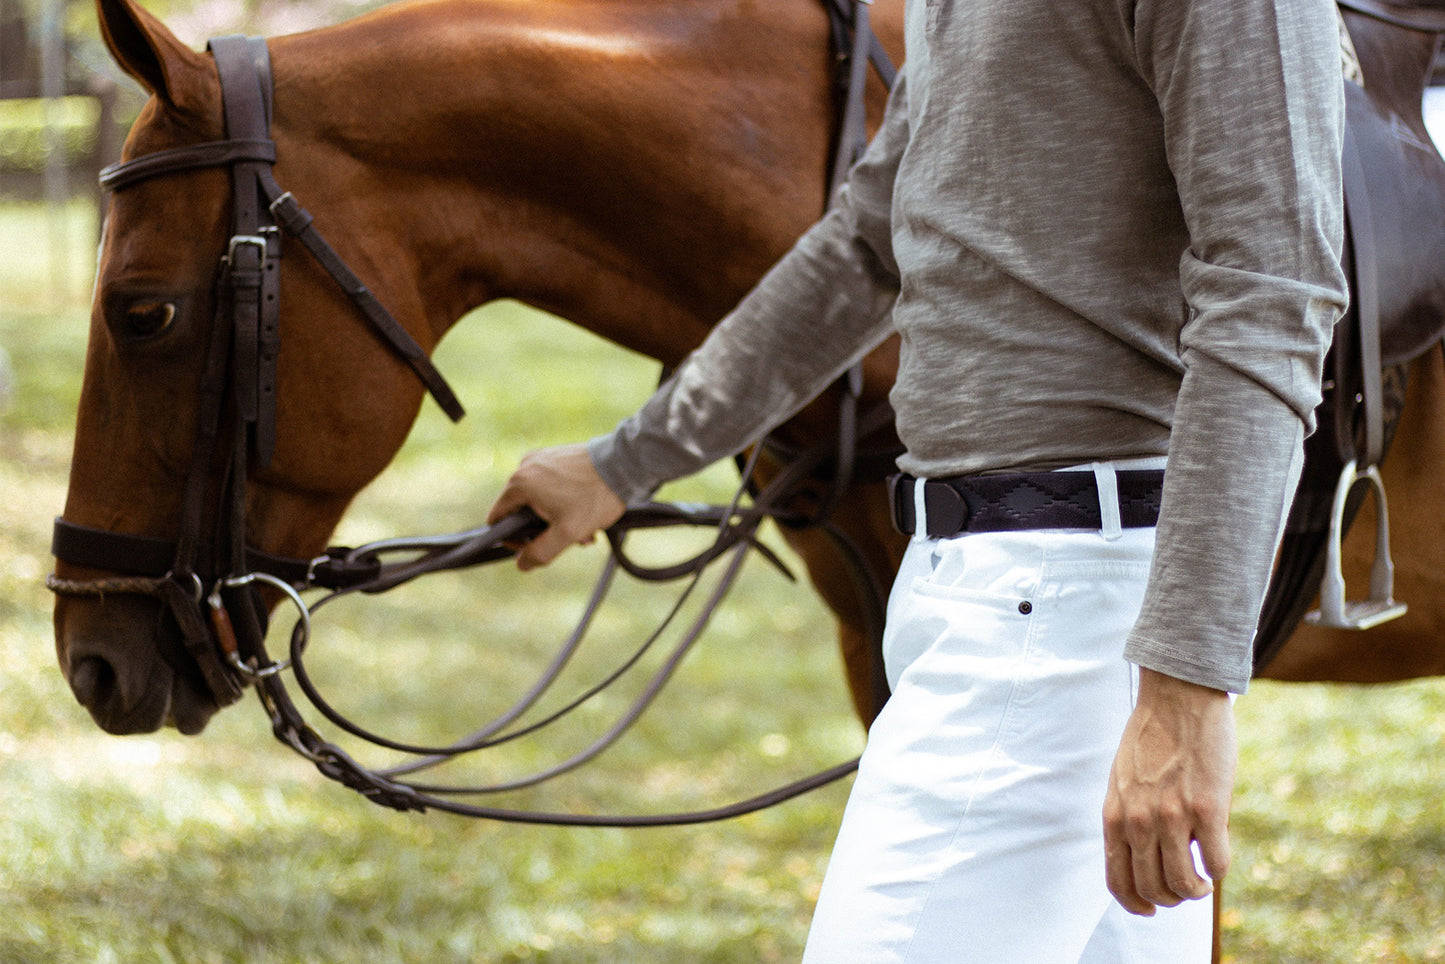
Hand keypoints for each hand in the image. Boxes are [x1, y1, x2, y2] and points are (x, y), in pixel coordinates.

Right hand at [487, 443, 625, 570]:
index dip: (513, 539)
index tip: (536, 545)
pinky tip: (585, 510)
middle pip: (520, 509)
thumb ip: (540, 552)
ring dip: (557, 517)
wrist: (624, 465)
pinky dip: (563, 500)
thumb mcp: (567, 533)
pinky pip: (550, 484)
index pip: (498, 518)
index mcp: (519, 484)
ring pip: (538, 498)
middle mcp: (525, 466)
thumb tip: (521, 563)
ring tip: (585, 527)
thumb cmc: (595, 497)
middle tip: (572, 538)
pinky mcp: (556, 456)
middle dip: (543, 529)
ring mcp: (541, 459)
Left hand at [1103, 668, 1235, 915]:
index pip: (1118, 880)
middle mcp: (1138, 821)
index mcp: (1115, 815)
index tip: (1152, 909)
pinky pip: (1216, 863)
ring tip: (1203, 880)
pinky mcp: (1207, 810)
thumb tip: (1144, 855)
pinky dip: (1218, 869)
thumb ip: (1128, 816)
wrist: (1177, 699)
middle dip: (1171, 899)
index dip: (1135, 904)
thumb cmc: (1151, 737)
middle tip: (1186, 887)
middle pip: (1152, 889)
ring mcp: (1172, 817)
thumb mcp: (1123, 780)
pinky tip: (1217, 855)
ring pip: (1183, 885)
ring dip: (1196, 891)